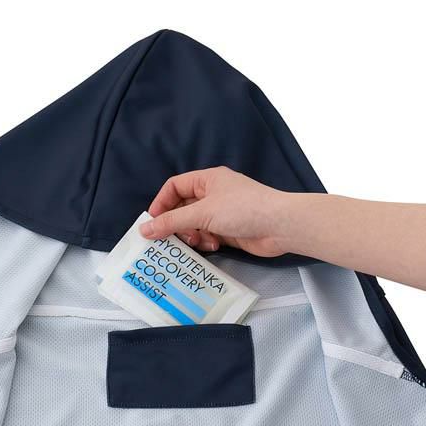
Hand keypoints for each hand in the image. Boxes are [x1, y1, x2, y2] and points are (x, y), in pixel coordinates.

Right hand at [139, 167, 292, 256]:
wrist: (280, 226)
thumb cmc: (244, 209)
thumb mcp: (202, 213)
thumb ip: (172, 222)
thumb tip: (145, 229)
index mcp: (207, 180)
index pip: (175, 187)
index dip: (161, 204)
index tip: (152, 223)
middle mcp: (214, 194)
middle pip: (183, 209)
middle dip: (177, 224)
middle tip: (171, 239)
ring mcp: (222, 213)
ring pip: (195, 225)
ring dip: (193, 236)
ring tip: (199, 241)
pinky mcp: (230, 230)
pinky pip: (208, 236)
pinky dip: (207, 242)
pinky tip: (214, 245)